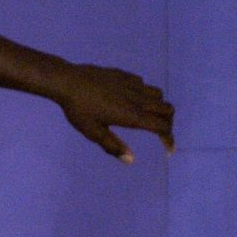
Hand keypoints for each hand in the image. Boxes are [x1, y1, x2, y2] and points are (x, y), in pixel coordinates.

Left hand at [54, 63, 174, 162]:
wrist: (68, 81)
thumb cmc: (78, 110)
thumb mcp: (93, 132)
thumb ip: (113, 146)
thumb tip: (131, 160)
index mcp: (132, 115)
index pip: (162, 127)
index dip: (169, 139)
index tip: (168, 150)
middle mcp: (138, 99)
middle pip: (167, 110)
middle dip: (168, 123)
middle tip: (159, 133)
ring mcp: (133, 84)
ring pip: (158, 94)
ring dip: (158, 106)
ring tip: (147, 116)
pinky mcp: (125, 75)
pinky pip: (143, 85)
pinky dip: (145, 94)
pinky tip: (131, 100)